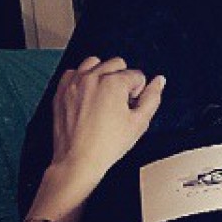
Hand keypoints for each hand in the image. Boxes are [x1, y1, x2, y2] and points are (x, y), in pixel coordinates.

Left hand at [43, 56, 165, 207]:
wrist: (79, 159)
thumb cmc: (106, 145)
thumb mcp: (139, 123)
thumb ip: (153, 97)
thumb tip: (159, 81)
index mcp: (113, 83)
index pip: (137, 75)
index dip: (139, 92)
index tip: (131, 107)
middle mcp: (92, 77)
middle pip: (117, 63)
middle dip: (122, 79)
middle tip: (120, 102)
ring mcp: (74, 81)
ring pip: (94, 62)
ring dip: (102, 74)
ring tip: (104, 96)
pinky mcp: (61, 89)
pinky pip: (74, 72)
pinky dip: (82, 79)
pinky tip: (88, 97)